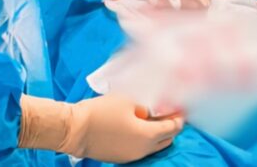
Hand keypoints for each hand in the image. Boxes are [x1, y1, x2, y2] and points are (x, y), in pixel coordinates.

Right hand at [18, 94, 182, 162]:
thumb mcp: (128, 100)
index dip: (179, 117)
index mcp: (148, 136)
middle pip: (166, 140)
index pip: (173, 128)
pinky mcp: (120, 157)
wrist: (75, 129)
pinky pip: (140, 148)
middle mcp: (143, 150)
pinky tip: (137, 124)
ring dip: (157, 133)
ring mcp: (131, 156)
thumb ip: (147, 105)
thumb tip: (156, 108)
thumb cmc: (102, 112)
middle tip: (169, 111)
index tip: (181, 107)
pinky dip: (144, 138)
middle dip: (170, 126)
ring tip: (153, 116)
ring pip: (153, 146)